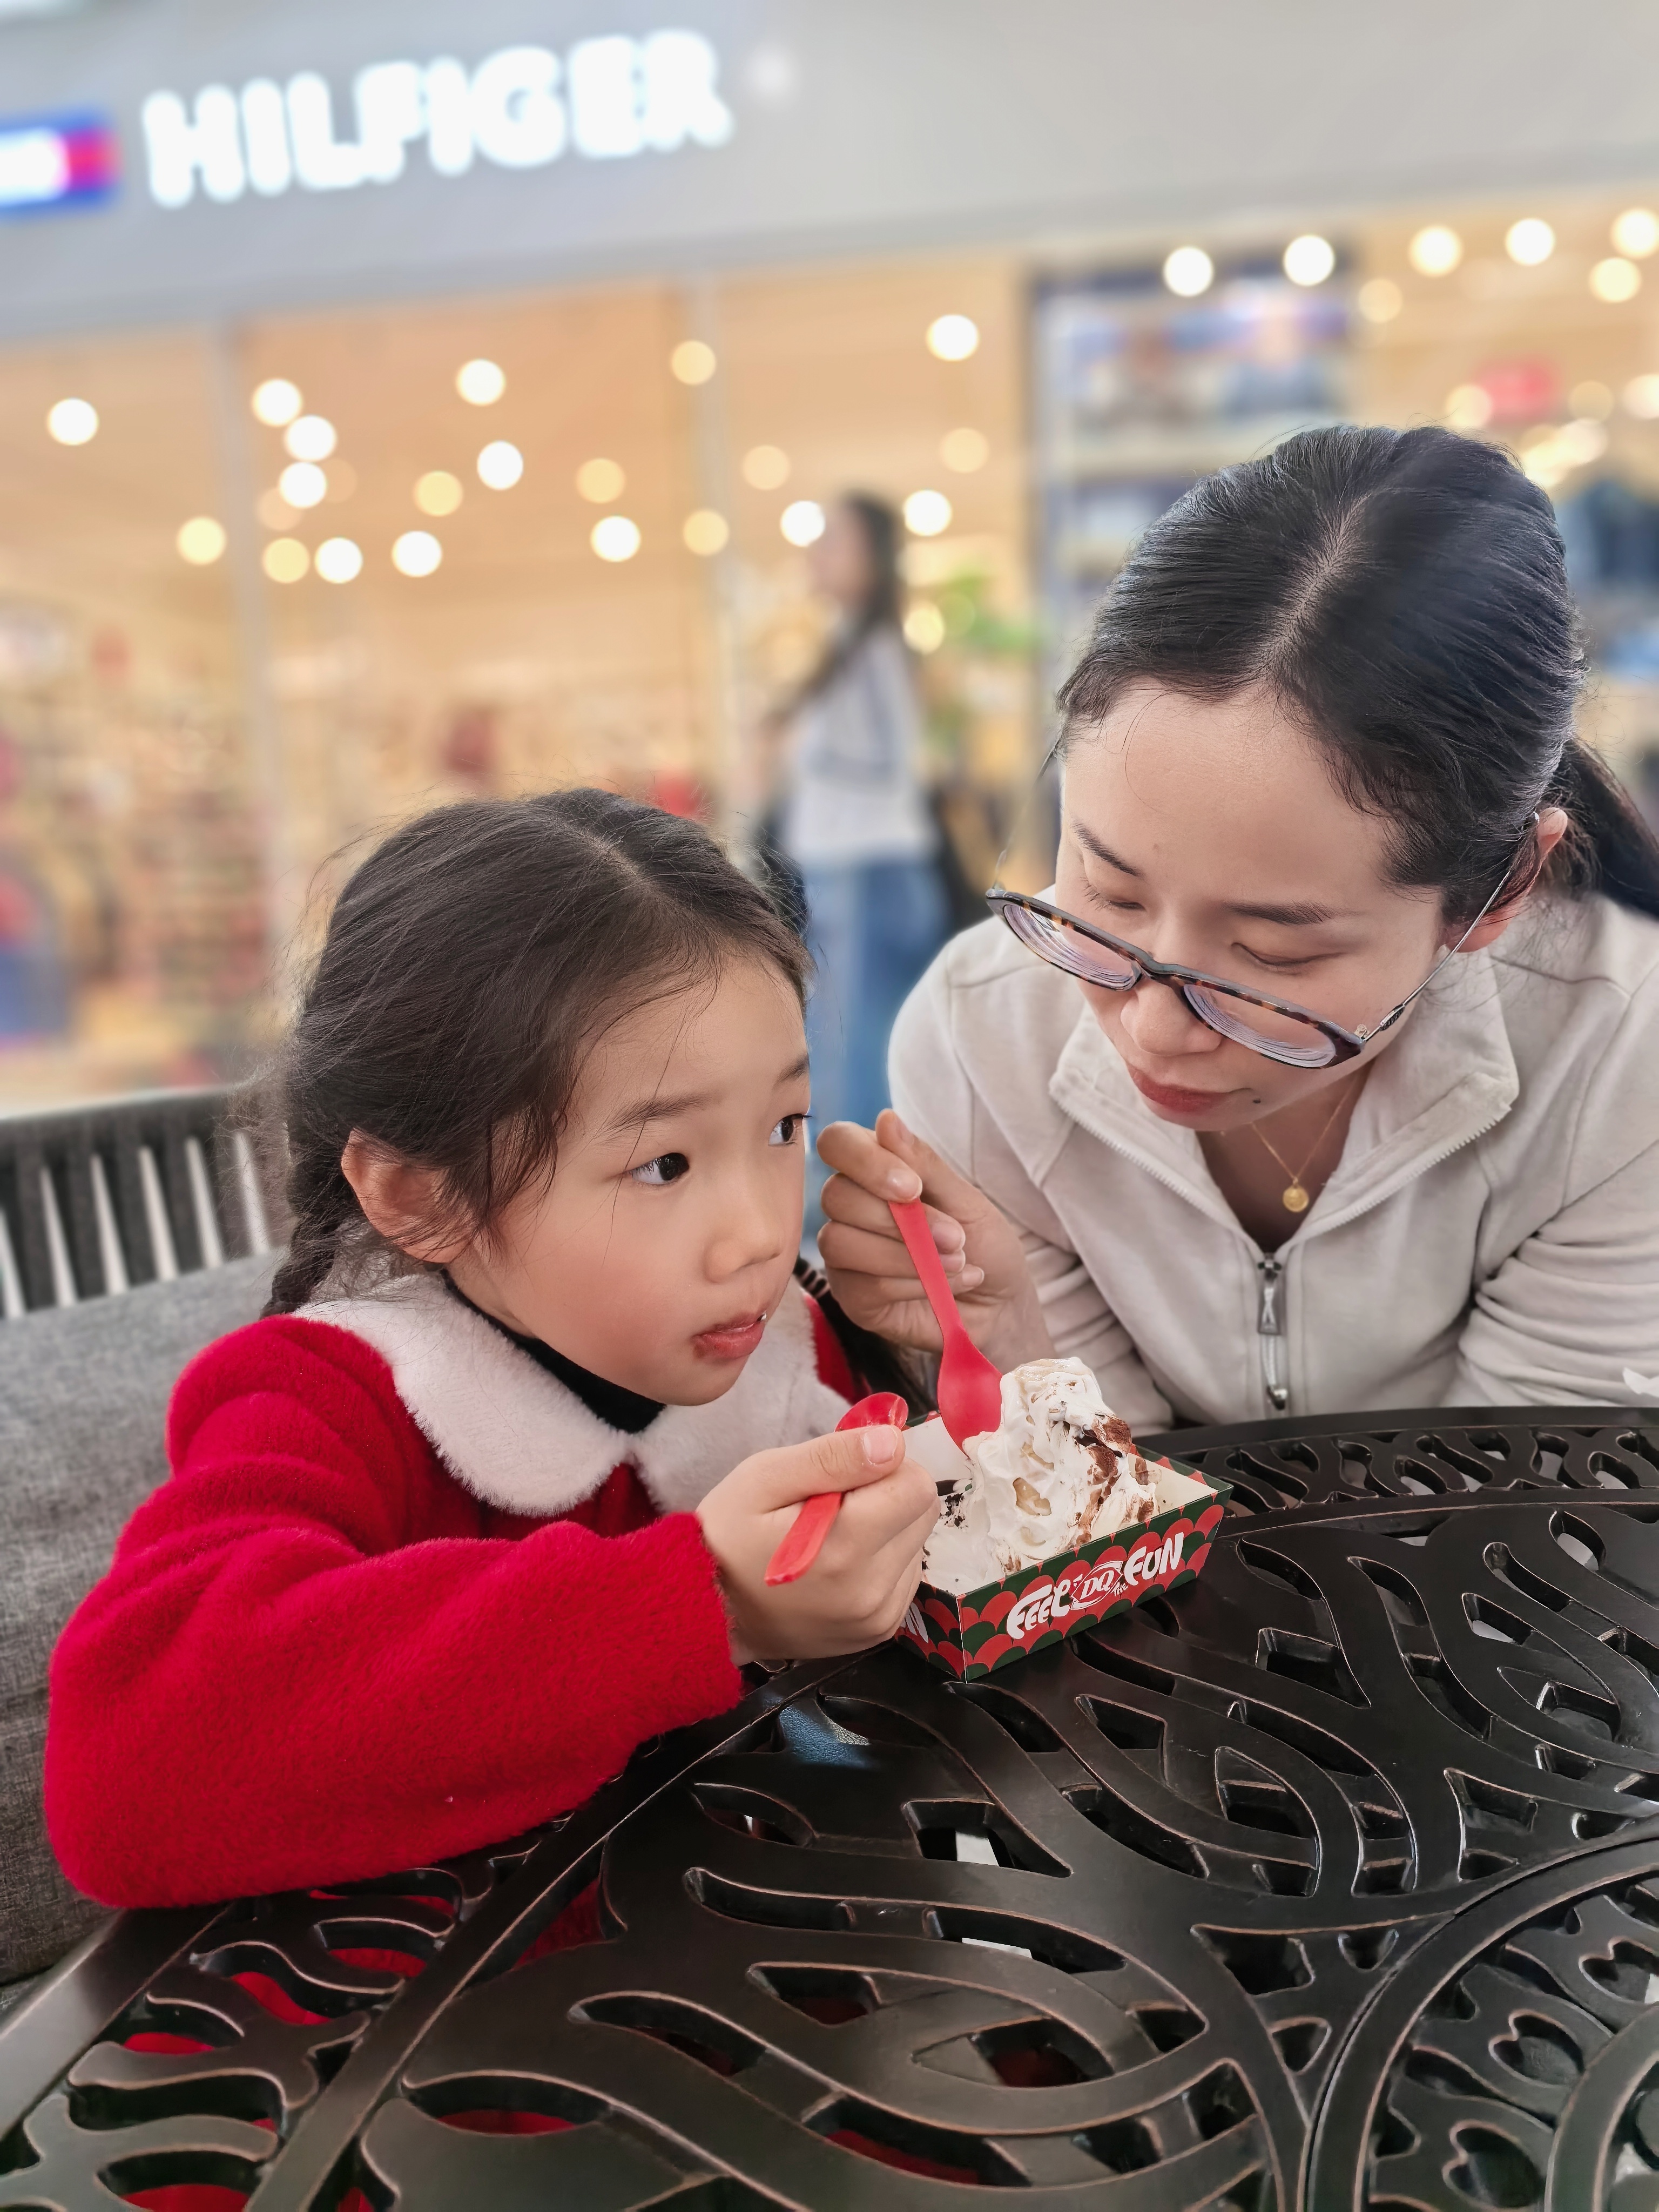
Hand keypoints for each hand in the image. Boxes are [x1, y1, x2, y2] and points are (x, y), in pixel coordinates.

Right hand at [695, 1421, 938, 1663]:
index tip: (844, 1473)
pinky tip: (839, 1562)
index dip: (884, 1465)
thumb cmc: (726, 1538)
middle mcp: (872, 1590)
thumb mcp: (763, 1478)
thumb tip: (893, 1442)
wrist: (705, 1612)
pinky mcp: (879, 1630)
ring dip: (885, 1529)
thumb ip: (832, 1456)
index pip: (918, 1484)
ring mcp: (878, 1617)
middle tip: (833, 1502)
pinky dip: (881, 1560)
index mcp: (846, 1547)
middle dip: (887, 1495)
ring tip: (831, 1536)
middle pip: (923, 1512)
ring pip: (917, 1542)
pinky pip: (905, 1574)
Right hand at [817, 1108, 1051, 1371]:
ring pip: (842, 1242)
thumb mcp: (967, 1200)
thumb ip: (925, 1164)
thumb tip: (886, 1119)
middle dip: (899, 1220)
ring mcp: (846, 1254)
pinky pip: (864, 1285)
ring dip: (906, 1256)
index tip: (913, 1188)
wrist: (1000, 1306)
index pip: (837, 1143)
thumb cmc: (984, 1244)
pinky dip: (911, 1285)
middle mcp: (850, 1208)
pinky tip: (943, 1289)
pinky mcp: (853, 1297)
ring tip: (957, 1263)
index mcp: (874, 1171)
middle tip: (955, 1238)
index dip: (866, 1162)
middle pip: (836, 1195)